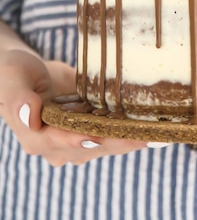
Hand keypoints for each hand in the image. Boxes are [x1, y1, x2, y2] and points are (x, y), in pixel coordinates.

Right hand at [0, 49, 147, 165]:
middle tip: (147, 136)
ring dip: (131, 138)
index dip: (79, 139)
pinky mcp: (91, 130)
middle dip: (119, 141)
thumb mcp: (12, 78)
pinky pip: (113, 134)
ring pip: (107, 143)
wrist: (27, 74)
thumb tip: (30, 114)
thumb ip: (18, 98)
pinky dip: (133, 131)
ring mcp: (76, 140)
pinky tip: (156, 128)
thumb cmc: (15, 74)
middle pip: (91, 145)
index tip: (99, 136)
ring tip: (159, 132)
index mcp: (35, 136)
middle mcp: (57, 145)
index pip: (60, 141)